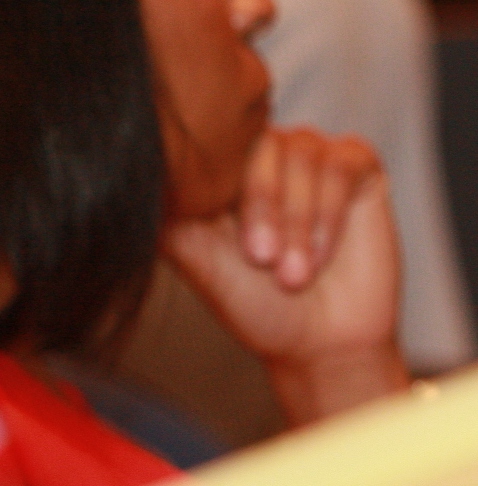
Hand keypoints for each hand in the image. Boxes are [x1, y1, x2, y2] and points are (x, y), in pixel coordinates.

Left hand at [166, 126, 407, 423]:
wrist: (318, 344)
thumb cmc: (254, 302)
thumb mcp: (196, 257)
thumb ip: (168, 212)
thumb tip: (128, 173)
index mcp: (219, 166)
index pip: (211, 142)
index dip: (221, 190)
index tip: (229, 244)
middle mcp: (261, 150)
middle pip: (258, 143)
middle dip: (262, 207)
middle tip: (262, 260)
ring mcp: (309, 153)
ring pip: (301, 154)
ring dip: (297, 219)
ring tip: (294, 271)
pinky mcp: (356, 165)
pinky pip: (342, 163)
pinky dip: (330, 212)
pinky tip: (324, 252)